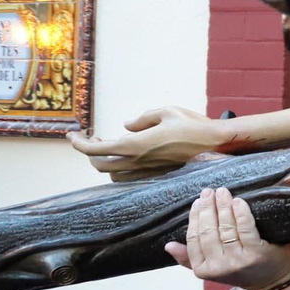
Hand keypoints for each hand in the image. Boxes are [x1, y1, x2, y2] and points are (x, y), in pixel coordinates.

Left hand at [68, 106, 224, 179]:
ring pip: (114, 175)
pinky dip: (121, 169)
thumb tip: (127, 126)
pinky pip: (130, 178)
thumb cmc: (193, 124)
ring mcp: (149, 171)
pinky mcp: (159, 175)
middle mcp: (138, 161)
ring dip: (106, 162)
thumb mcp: (166, 111)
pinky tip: (128, 157)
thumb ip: (142, 119)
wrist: (217, 144)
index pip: (94, 150)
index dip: (79, 144)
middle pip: (100, 165)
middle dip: (90, 153)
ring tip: (109, 148)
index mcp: (135, 144)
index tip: (72, 136)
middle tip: (92, 138)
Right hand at [167, 187, 289, 289]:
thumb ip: (189, 258)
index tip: (197, 202)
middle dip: (207, 208)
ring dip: (223, 207)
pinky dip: (240, 213)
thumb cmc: (241, 271)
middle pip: (208, 231)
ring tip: (222, 192)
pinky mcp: (256, 254)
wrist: (271, 283)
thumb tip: (168, 246)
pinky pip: (245, 229)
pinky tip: (238, 202)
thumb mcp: (212, 269)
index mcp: (203, 270)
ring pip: (225, 228)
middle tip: (208, 192)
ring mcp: (237, 261)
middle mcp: (218, 267)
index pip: (193, 239)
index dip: (195, 218)